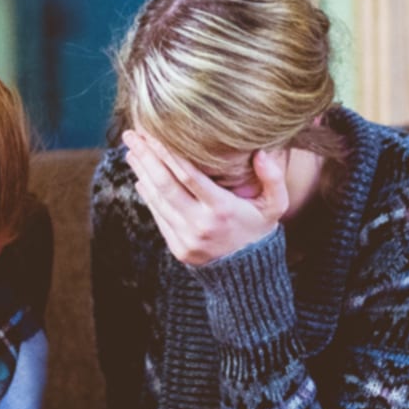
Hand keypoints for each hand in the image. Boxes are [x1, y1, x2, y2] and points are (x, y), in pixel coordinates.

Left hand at [122, 131, 289, 266]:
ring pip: (158, 200)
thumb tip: (261, 153)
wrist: (249, 275)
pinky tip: (141, 177)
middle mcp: (201, 224)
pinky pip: (159, 216)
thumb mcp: (275, 206)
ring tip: (132, 151)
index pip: (189, 175)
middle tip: (132, 135)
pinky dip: (148, 195)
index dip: (168, 153)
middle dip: (146, 157)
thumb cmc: (260, 230)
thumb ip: (273, 178)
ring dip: (142, 173)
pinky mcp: (178, 248)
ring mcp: (186, 238)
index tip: (154, 133)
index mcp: (222, 209)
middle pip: (166, 185)